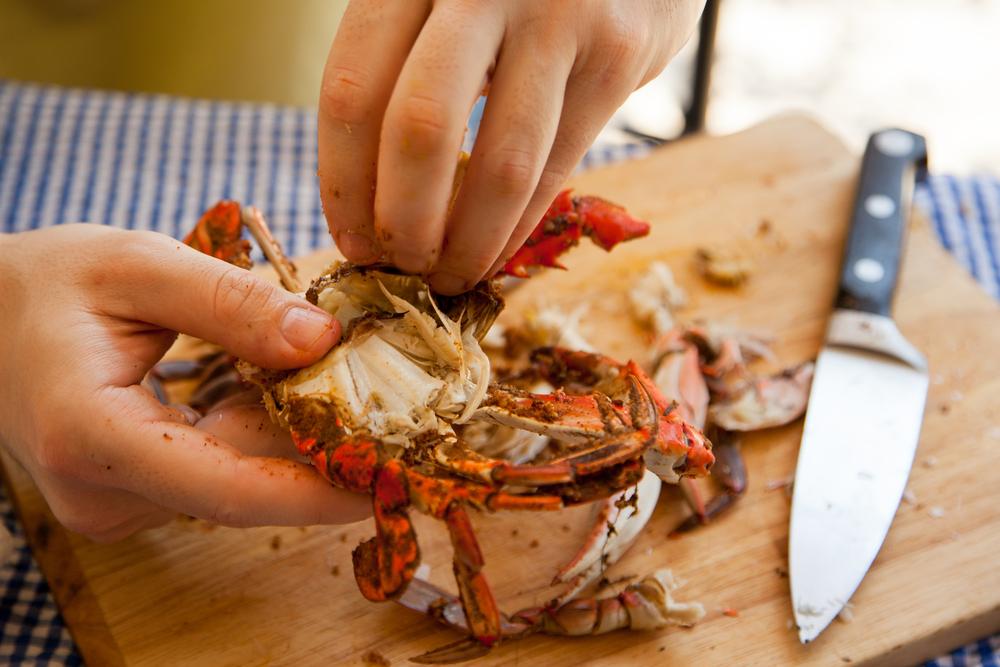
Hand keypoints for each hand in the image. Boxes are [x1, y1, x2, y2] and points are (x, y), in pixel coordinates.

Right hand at [0, 225, 369, 541]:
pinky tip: (293, 390)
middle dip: (322, 453)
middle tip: (400, 420)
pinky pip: (216, 467)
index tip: (386, 483)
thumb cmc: (49, 282)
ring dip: (294, 437)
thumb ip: (230, 303)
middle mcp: (102, 491)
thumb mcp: (138, 266)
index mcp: (90, 436)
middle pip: (241, 486)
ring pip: (235, 477)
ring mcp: (115, 501)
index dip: (313, 492)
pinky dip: (260, 432)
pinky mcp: (132, 493)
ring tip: (355, 388)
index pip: (223, 489)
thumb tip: (324, 341)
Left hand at [318, 0, 703, 292]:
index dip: (343, 179)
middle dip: (403, 221)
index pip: (354, 86)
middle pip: (418, 129)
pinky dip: (518, 226)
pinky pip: (556, 166)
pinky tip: (495, 253)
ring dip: (467, 242)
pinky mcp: (617, 55)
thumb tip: (372, 185)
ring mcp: (557, 17)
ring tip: (448, 277)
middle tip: (398, 267)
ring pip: (499, 163)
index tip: (350, 239)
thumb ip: (410, 56)